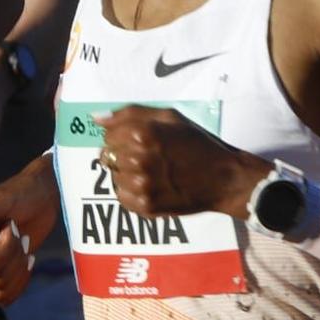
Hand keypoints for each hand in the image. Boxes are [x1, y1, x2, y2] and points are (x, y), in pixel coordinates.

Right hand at [0, 157, 60, 305]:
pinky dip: (20, 282)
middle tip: (20, 234)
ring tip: (22, 245)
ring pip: (2, 291)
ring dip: (20, 269)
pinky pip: (5, 296)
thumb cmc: (20, 194)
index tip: (12, 224)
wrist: (41, 198)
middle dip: (16, 257)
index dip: (9, 247)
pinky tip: (27, 260)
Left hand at [94, 105, 269, 218]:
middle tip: (146, 157)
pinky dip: (131, 192)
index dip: (120, 137)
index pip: (108, 135)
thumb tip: (96, 119)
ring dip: (126, 174)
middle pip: (108, 156)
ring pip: (114, 177)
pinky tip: (151, 186)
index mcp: (143, 134)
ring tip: (151, 172)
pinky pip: (122, 197)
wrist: (223, 178)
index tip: (136, 141)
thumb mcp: (170, 118)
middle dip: (123, 155)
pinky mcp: (146, 205)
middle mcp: (139, 160)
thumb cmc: (197, 144)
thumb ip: (130, 114)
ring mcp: (141, 185)